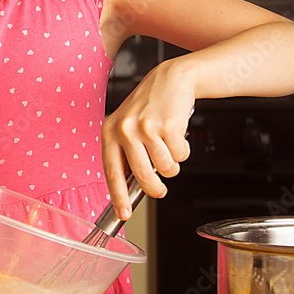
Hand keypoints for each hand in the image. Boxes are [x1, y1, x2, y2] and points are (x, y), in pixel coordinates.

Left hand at [102, 59, 193, 218]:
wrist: (170, 80)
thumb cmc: (149, 108)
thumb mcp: (127, 127)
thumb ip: (125, 155)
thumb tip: (128, 190)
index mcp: (110, 131)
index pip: (111, 172)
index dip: (118, 197)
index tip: (123, 214)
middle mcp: (125, 129)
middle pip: (141, 176)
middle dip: (154, 189)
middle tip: (159, 191)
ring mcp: (146, 126)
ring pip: (165, 168)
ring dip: (172, 166)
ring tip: (168, 151)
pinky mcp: (168, 124)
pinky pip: (180, 155)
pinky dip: (183, 152)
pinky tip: (177, 137)